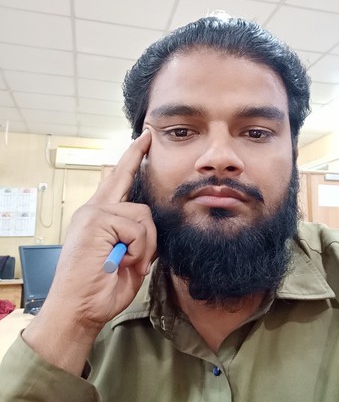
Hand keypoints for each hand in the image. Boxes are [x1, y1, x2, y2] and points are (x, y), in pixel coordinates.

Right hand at [22, 129, 156, 373]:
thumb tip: (148, 222)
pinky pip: (136, 227)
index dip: (131, 159)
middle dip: (136, 158)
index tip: (143, 140)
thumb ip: (136, 235)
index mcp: (99, 217)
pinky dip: (139, 248)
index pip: (116, 180)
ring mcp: (93, 213)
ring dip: (145, 243)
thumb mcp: (128, 257)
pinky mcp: (96, 221)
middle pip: (123, 178)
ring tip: (131, 262)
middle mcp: (94, 210)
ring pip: (142, 214)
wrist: (79, 312)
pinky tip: (125, 261)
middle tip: (147, 139)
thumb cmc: (102, 288)